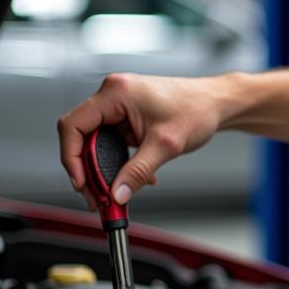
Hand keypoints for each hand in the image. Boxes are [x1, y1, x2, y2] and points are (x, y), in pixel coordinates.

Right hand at [58, 72, 228, 207]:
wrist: (218, 104)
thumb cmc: (197, 110)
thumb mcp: (166, 145)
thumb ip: (137, 171)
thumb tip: (116, 194)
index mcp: (115, 93)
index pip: (73, 125)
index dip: (70, 157)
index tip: (81, 182)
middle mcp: (113, 96)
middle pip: (81, 136)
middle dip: (88, 169)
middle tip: (97, 195)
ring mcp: (120, 106)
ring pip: (96, 142)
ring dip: (105, 168)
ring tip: (113, 192)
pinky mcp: (128, 116)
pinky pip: (112, 142)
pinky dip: (119, 162)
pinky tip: (135, 177)